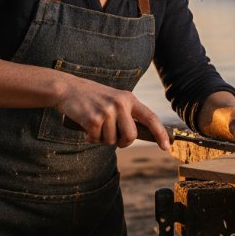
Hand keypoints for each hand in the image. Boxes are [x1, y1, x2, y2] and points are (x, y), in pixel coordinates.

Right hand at [56, 76, 170, 150]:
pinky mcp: (93, 119)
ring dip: (103, 139)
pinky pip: (97, 140)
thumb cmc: (93, 97)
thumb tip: (135, 136)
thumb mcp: (114, 99)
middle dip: (123, 142)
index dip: (160, 134)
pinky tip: (86, 127)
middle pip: (131, 136)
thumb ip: (126, 114)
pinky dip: (91, 138)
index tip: (166, 147)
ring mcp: (106, 111)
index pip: (150, 118)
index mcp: (129, 99)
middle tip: (113, 138)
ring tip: (96, 125)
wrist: (68, 88)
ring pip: (112, 141)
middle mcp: (120, 104)